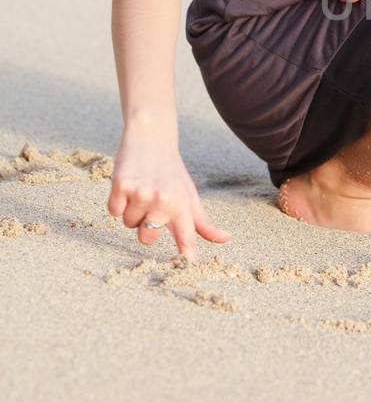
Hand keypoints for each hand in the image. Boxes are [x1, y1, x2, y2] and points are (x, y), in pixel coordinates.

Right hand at [107, 127, 231, 264]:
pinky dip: (118, 201)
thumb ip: (203, 223)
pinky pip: (114, 211)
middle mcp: (163, 200)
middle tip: (152, 201)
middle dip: (146, 226)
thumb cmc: (172, 172)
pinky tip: (129, 184)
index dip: (187, 251)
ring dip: (132, 211)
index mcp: (182, 204)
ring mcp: (140, 193)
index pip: (185, 235)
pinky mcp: (121, 185)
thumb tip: (225, 240)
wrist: (151, 137)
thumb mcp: (190, 195)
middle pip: (146, 238)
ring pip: (128, 224)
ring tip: (142, 189)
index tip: (191, 264)